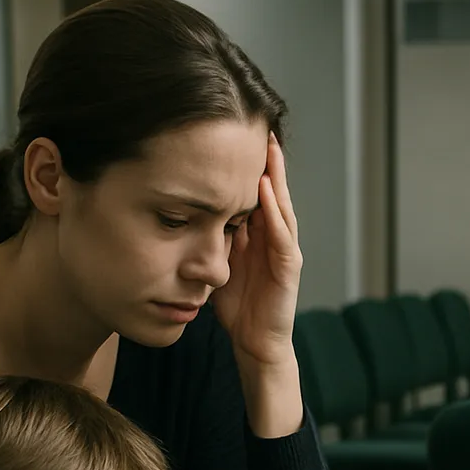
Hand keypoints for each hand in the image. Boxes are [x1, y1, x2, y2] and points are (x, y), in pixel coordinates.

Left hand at [211, 133, 301, 368]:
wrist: (254, 344)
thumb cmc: (235, 307)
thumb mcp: (216, 262)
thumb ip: (208, 237)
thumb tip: (181, 210)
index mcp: (256, 234)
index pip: (252, 191)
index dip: (245, 164)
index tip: (232, 134)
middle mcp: (273, 237)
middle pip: (270, 190)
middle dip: (265, 160)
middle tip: (257, 125)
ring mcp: (284, 250)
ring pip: (280, 205)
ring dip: (275, 176)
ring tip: (267, 147)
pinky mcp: (289, 268)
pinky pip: (282, 234)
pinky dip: (274, 211)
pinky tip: (265, 189)